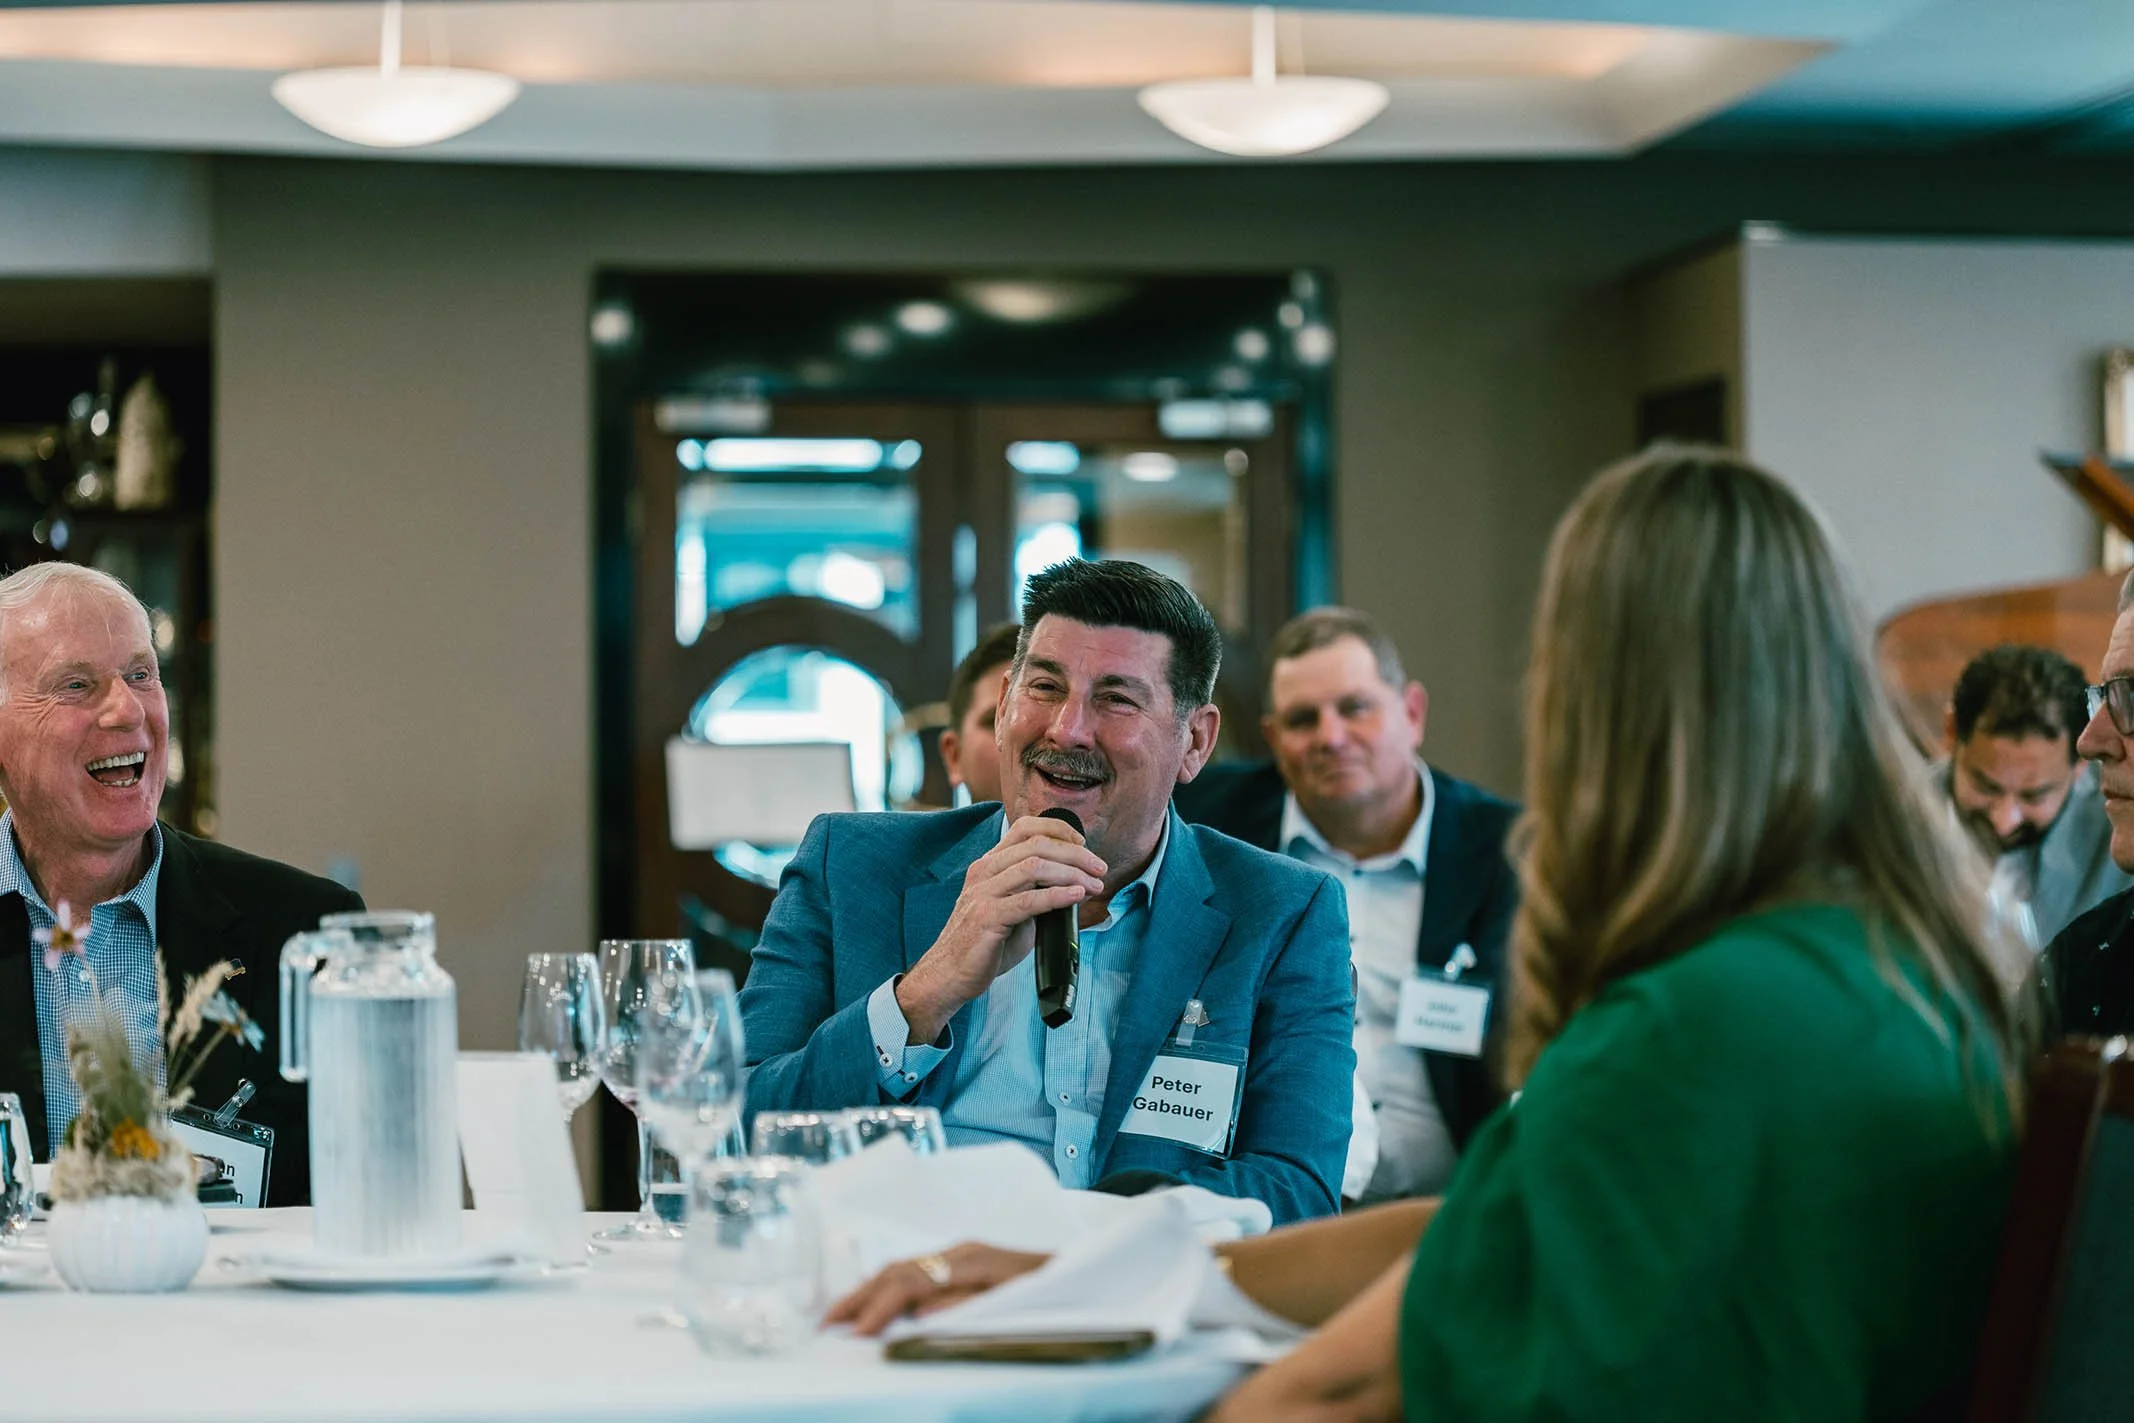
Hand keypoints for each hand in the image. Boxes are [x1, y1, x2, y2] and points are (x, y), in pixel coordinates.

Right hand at [824, 1242, 1051, 1335]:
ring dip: (868, 1291)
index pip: (911, 1280)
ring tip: (838, 1315)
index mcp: (972, 1259)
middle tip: (825, 1324)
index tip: (857, 1334)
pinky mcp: (964, 1262)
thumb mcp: (1016, 1303)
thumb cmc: (1055, 1291)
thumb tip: (920, 1313)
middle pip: (898, 1269)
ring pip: (903, 1268)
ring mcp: (961, 1254)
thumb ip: (968, 1307)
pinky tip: (874, 1303)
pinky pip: (916, 1271)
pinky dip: (887, 1288)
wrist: (1087, 1273)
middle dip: (860, 1296)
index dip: (880, 1307)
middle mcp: (961, 1251)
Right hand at [894, 815, 1104, 1042]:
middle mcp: (984, 871)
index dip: (1058, 830)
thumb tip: (1079, 887)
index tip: (1083, 844)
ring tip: (1093, 885)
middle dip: (1075, 854)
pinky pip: (1027, 901)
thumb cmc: (984, 945)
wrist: (949, 975)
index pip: (1025, 827)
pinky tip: (1076, 896)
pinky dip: (1057, 895)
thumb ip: (1038, 894)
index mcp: (989, 864)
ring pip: (1034, 867)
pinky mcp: (986, 918)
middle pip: (1036, 845)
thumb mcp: (1014, 911)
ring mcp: (983, 893)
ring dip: (1072, 873)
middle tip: (1099, 869)